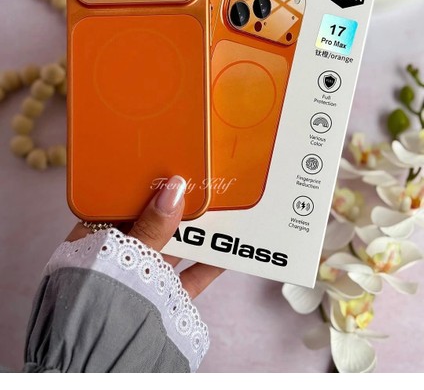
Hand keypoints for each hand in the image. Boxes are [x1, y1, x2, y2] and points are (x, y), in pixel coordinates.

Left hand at [66, 175, 223, 297]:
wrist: (98, 363)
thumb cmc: (97, 303)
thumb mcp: (124, 256)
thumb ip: (151, 226)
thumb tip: (174, 188)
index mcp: (96, 237)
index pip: (122, 201)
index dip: (147, 183)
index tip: (172, 167)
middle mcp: (119, 255)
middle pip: (153, 222)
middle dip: (177, 205)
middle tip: (203, 183)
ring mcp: (141, 277)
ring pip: (173, 248)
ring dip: (196, 232)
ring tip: (220, 209)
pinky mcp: (161, 299)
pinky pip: (188, 277)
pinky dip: (207, 264)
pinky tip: (227, 251)